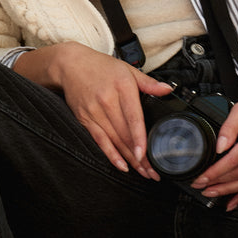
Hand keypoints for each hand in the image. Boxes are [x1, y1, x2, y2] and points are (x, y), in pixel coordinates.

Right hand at [16, 43, 172, 177]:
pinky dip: (111, 155)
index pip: (133, 117)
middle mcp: (107, 101)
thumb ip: (148, 82)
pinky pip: (100, 141)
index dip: (139, 137)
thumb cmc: (100, 67)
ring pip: (115, 141)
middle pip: (125, 134)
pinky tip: (121, 166)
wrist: (70, 64)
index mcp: (122, 88)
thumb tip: (167, 89)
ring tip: (143, 172)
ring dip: (129, 159)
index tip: (145, 153)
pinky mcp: (85, 120)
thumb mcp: (127, 69)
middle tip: (153, 172)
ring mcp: (94, 112)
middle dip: (140, 156)